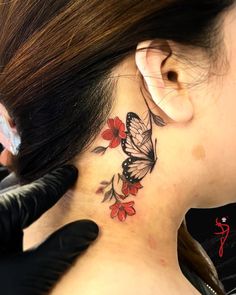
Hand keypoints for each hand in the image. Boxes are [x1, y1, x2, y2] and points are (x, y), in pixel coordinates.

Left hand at [0, 164, 98, 294]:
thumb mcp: (27, 277)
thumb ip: (59, 249)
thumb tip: (90, 228)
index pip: (33, 194)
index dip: (55, 182)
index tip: (70, 171)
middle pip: (17, 191)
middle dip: (41, 186)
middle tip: (63, 178)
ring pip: (9, 200)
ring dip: (29, 196)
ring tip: (49, 190)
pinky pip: (5, 211)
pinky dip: (19, 209)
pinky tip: (29, 211)